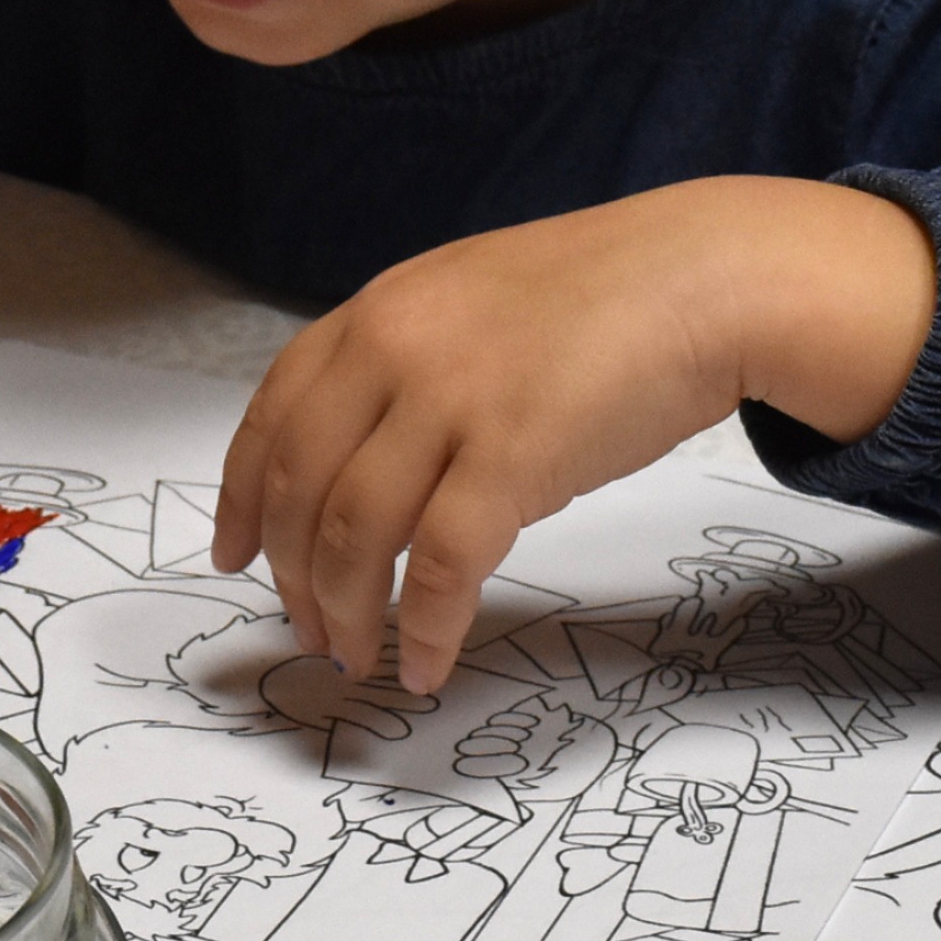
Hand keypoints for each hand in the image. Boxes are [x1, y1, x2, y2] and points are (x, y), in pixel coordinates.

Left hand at [213, 178, 936, 692]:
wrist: (707, 278)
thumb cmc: (605, 298)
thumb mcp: (473, 302)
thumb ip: (408, 365)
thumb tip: (368, 462)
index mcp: (380, 312)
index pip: (273, 415)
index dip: (240, 497)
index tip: (233, 555)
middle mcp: (397, 349)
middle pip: (300, 487)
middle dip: (292, 576)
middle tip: (307, 631)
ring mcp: (452, 400)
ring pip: (356, 534)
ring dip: (347, 612)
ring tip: (358, 657)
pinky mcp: (515, 455)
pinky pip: (445, 566)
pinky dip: (427, 627)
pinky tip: (427, 663)